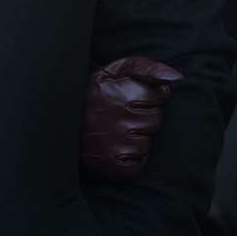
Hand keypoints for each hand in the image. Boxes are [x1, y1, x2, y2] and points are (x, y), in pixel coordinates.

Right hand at [79, 56, 182, 181]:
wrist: (58, 124)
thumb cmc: (91, 95)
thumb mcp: (113, 71)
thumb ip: (147, 69)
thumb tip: (178, 78)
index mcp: (119, 92)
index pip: (158, 96)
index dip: (146, 96)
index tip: (130, 97)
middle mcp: (119, 119)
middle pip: (156, 119)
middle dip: (143, 116)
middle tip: (120, 115)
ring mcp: (117, 145)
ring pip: (148, 142)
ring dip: (137, 137)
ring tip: (115, 131)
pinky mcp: (115, 166)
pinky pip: (140, 163)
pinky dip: (132, 157)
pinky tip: (115, 147)